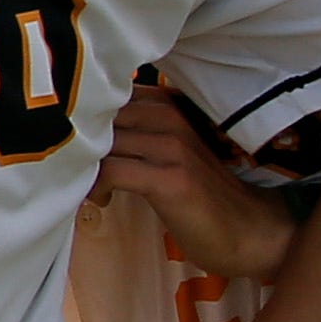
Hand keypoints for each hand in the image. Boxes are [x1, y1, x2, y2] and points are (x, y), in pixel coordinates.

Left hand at [85, 79, 295, 284]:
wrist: (250, 228)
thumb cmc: (202, 190)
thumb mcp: (168, 150)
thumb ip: (134, 132)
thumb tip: (79, 130)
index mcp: (168, 105)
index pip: (107, 93)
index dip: (81, 116)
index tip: (70, 140)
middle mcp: (171, 118)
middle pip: (99, 114)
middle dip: (76, 140)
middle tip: (73, 167)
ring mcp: (173, 146)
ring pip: (102, 140)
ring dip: (84, 165)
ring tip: (89, 186)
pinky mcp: (171, 178)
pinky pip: (112, 170)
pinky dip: (97, 186)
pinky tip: (103, 200)